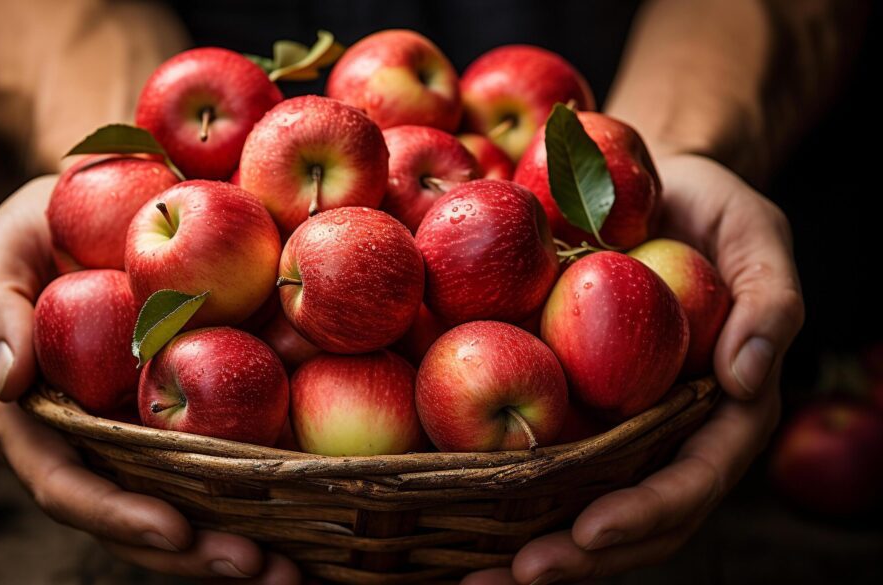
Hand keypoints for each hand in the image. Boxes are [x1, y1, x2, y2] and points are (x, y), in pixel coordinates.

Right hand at [0, 177, 299, 582]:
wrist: (118, 195)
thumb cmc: (50, 220)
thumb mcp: (8, 244)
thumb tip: (7, 382)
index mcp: (44, 414)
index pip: (68, 482)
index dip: (114, 513)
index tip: (171, 528)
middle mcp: (103, 434)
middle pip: (142, 512)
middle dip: (194, 553)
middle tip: (259, 570)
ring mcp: (154, 425)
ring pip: (194, 501)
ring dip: (241, 542)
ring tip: (296, 571)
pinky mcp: (204, 402)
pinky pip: (233, 452)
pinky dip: (270, 489)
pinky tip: (319, 509)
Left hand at [461, 154, 803, 583]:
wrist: (645, 185)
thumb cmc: (707, 208)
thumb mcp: (755, 233)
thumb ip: (769, 300)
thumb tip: (745, 377)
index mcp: (720, 409)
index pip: (693, 476)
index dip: (648, 510)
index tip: (591, 528)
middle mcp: (663, 431)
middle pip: (631, 514)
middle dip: (579, 555)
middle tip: (518, 575)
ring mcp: (613, 423)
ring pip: (578, 503)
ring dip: (532, 547)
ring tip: (471, 578)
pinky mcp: (566, 403)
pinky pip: (538, 457)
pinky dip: (499, 494)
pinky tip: (444, 515)